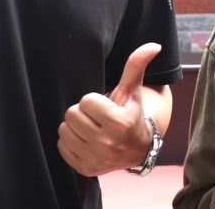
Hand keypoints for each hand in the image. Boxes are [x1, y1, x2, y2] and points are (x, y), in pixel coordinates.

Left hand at [57, 43, 159, 176]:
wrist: (137, 149)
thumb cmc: (131, 114)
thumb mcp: (133, 91)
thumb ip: (136, 66)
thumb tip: (153, 45)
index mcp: (118, 123)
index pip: (85, 101)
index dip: (93, 101)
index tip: (105, 106)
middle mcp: (106, 144)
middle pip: (71, 115)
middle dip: (82, 112)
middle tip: (96, 117)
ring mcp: (94, 159)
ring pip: (64, 130)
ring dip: (74, 126)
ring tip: (90, 127)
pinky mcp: (84, 169)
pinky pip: (61, 146)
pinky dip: (70, 141)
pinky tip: (86, 140)